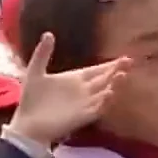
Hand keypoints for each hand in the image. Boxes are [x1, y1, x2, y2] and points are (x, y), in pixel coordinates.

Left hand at [5, 33, 127, 145]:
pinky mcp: (83, 116)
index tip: (124, 58)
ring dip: (114, 85)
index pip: (96, 70)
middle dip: (117, 71)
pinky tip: (110, 93)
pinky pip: (98, 108)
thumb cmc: (32, 100)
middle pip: (105, 79)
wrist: (27, 124)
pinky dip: (105, 102)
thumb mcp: (35, 72)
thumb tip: (48, 33)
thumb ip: (42, 54)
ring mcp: (85, 104)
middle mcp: (84, 91)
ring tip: (122, 75)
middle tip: (130, 62)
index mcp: (75, 79)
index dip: (109, 65)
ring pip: (105, 93)